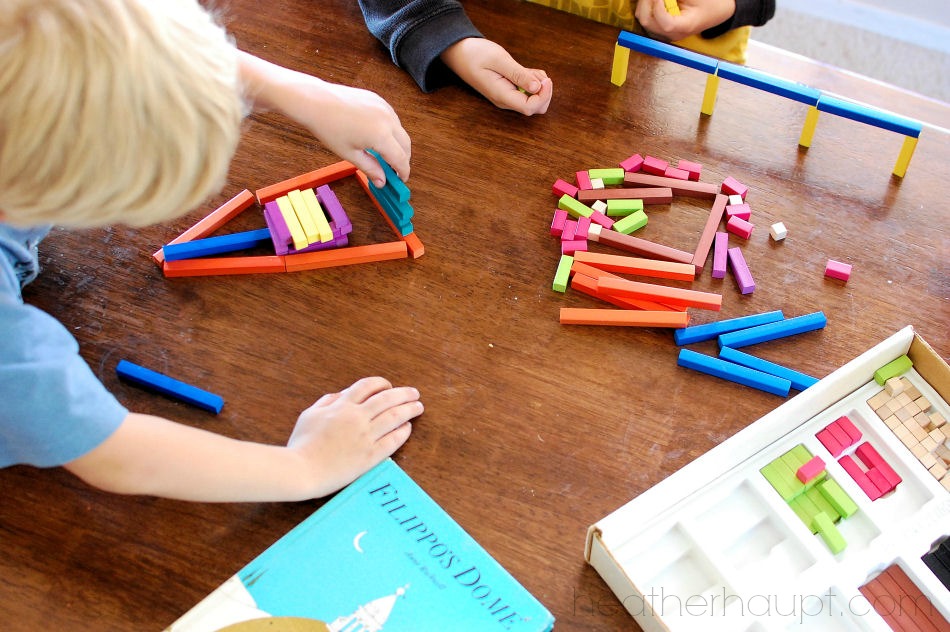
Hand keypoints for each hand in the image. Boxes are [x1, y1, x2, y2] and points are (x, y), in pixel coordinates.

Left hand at [239, 52, 410, 185]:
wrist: (316, 102)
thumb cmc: (328, 127)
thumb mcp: (350, 154)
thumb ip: (370, 168)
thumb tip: (382, 181)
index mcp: (381, 136)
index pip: (401, 159)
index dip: (403, 172)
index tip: (401, 179)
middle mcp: (387, 120)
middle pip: (406, 145)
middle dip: (403, 159)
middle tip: (394, 170)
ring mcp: (384, 107)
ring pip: (401, 131)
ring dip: (398, 144)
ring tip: (385, 154)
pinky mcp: (379, 100)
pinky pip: (392, 118)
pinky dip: (391, 130)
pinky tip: (379, 137)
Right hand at [286, 377, 421, 497]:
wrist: (302, 471)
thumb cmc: (301, 444)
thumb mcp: (309, 415)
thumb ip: (326, 402)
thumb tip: (341, 395)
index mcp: (342, 405)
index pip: (367, 386)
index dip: (381, 383)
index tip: (389, 386)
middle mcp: (357, 418)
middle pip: (387, 399)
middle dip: (403, 394)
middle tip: (414, 393)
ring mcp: (365, 437)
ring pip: (394, 417)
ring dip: (409, 409)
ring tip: (418, 407)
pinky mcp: (370, 456)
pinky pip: (392, 441)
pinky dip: (402, 432)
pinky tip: (407, 428)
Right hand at [441, 38, 551, 115]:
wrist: (459, 53)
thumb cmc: (475, 54)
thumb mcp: (499, 60)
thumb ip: (518, 74)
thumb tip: (537, 87)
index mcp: (502, 96)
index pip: (530, 108)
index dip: (543, 95)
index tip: (545, 79)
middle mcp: (506, 101)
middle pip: (535, 108)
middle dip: (544, 92)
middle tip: (539, 73)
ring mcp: (507, 97)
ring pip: (533, 100)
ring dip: (539, 86)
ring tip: (528, 69)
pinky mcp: (508, 91)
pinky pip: (527, 92)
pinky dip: (533, 82)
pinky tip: (525, 70)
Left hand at [635, 0, 735, 41]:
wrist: (717, 11)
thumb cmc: (710, 2)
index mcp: (685, 27)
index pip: (666, 24)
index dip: (658, 7)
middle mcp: (672, 34)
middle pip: (648, 21)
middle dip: (646, 2)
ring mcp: (665, 33)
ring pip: (643, 19)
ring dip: (645, 3)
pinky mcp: (661, 28)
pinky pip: (647, 17)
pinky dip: (647, 5)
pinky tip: (655, 0)